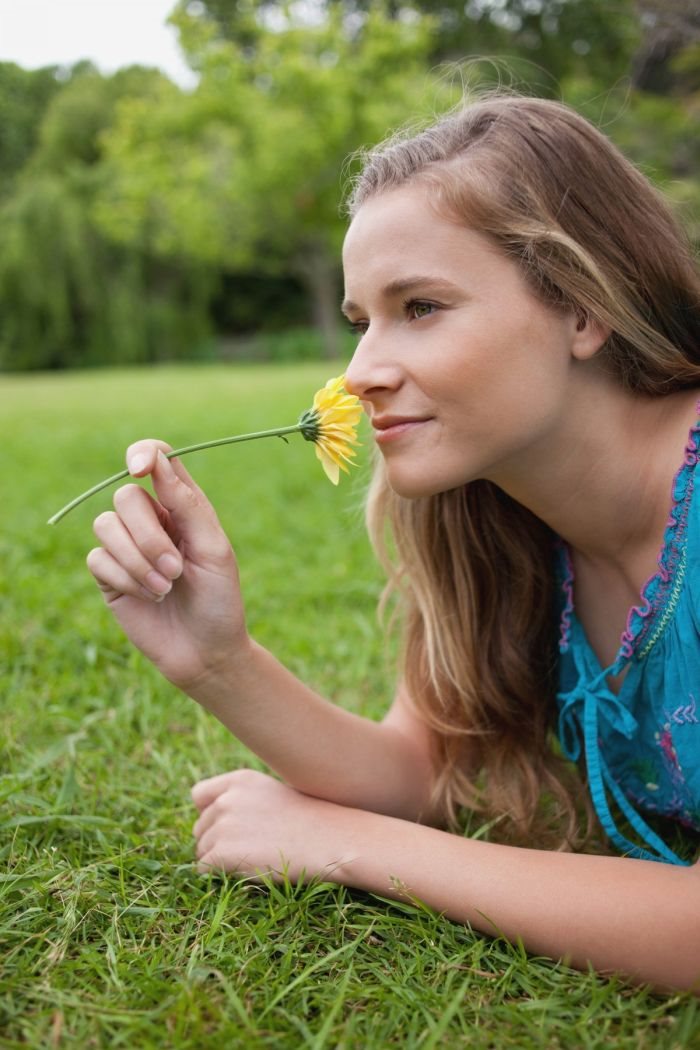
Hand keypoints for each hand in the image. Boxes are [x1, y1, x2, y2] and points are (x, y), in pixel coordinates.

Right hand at [86, 440, 247, 690]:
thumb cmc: (219, 599)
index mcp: (183, 505)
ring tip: (166, 587)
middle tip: (176, 569)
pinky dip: (125, 579)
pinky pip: (98, 558)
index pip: (156, 459)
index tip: (139, 468)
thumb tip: (156, 460)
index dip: (142, 454)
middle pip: (125, 496)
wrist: (206, 652)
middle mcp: (152, 520)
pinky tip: (148, 597)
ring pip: (105, 526)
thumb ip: (186, 503)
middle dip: (148, 535)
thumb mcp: (214, 549)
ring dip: (137, 561)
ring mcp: (127, 546)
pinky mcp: (109, 575)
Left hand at [192, 769, 352, 881]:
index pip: (200, 795)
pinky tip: (247, 871)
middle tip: (251, 849)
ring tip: (255, 859)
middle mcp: (226, 799)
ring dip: (220, 860)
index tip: (228, 826)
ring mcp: (222, 825)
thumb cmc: (309, 823)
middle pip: (200, 827)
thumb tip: (215, 821)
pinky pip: (203, 869)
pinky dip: (219, 875)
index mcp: (239, 781)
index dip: (210, 813)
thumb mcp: (274, 796)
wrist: (328, 841)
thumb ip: (243, 801)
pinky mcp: (221, 852)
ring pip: (202, 850)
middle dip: (217, 841)